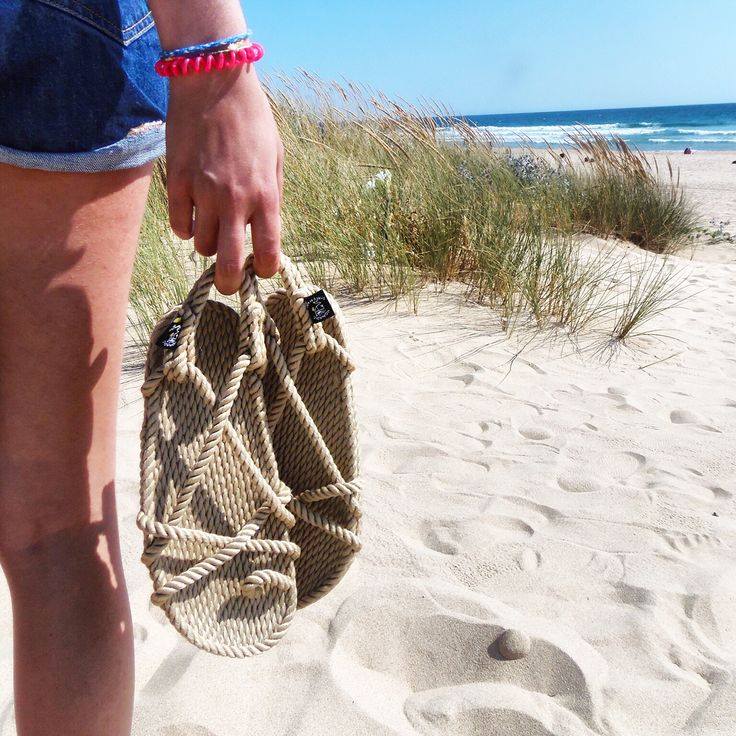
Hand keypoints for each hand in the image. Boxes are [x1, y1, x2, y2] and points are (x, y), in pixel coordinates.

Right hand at [165, 67, 283, 292]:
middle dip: (231, 282)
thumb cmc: (252, 120)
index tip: (262, 269)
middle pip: (230, 263)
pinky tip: (192, 216)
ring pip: (202, 246)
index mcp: (265, 195)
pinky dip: (186, 227)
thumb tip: (264, 232)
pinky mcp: (177, 182)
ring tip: (213, 229)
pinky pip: (179, 225)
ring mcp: (203, 192)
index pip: (268, 251)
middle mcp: (235, 200)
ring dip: (209, 244)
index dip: (266, 269)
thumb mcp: (275, 159)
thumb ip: (271, 197)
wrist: (214, 82)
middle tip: (230, 284)